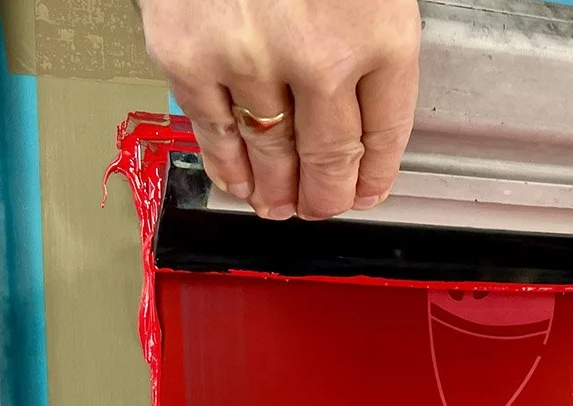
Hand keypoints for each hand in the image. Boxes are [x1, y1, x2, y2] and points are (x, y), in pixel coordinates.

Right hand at [139, 0, 420, 219]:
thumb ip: (365, 38)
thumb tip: (358, 119)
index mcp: (380, 31)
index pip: (386, 135)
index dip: (375, 178)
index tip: (367, 194)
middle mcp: (320, 55)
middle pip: (330, 158)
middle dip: (327, 196)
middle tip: (321, 207)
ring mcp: (249, 57)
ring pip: (272, 155)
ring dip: (278, 192)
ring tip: (280, 207)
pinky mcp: (186, 51)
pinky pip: (213, 130)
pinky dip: (228, 166)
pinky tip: (238, 183)